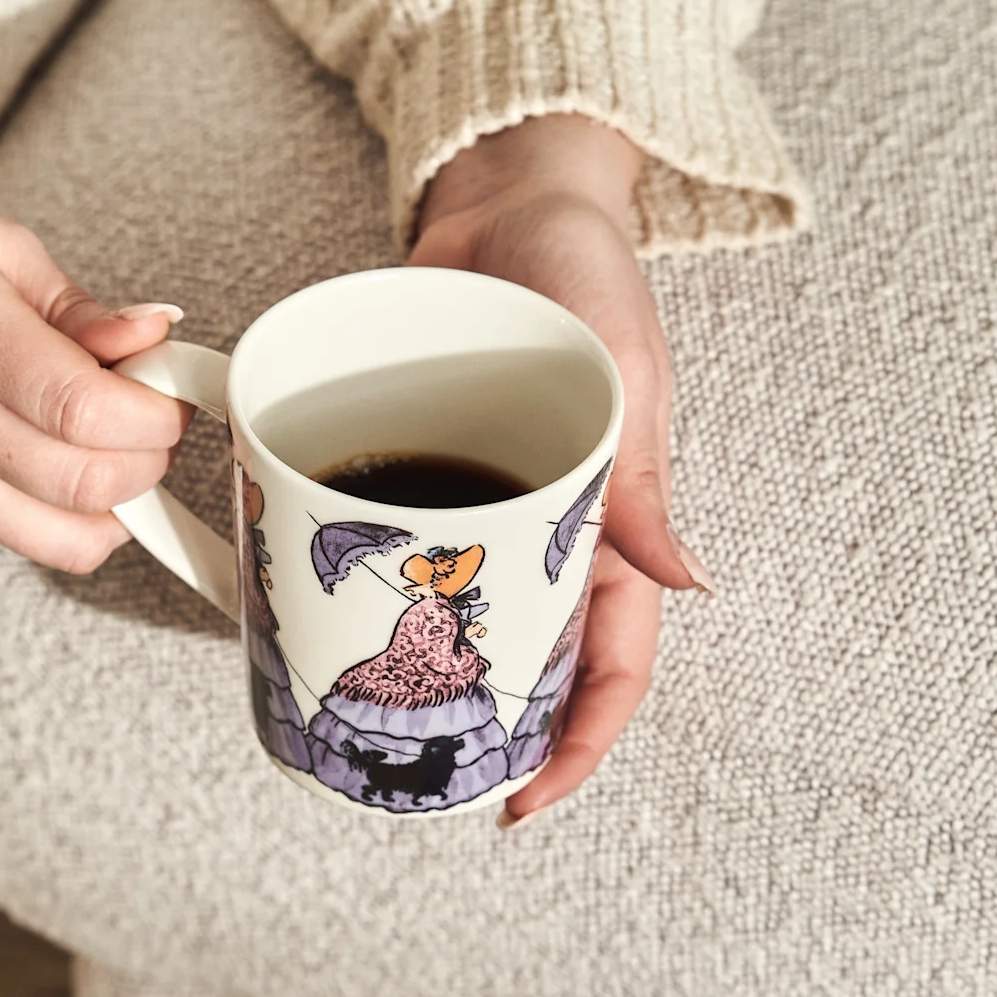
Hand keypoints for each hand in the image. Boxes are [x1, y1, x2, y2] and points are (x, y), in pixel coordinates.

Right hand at [0, 185, 184, 572]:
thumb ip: (79, 307)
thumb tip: (157, 340)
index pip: (83, 410)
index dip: (153, 417)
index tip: (169, 395)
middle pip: (84, 481)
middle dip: (148, 461)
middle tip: (152, 420)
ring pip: (61, 533)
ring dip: (117, 502)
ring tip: (112, 448)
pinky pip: (22, 536)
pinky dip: (64, 511)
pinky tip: (55, 459)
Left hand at [410, 117, 706, 823]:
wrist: (504, 194)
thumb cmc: (582, 272)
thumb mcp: (623, 373)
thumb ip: (641, 483)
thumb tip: (689, 586)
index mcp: (610, 529)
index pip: (610, 666)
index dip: (576, 745)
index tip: (524, 802)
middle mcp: (544, 535)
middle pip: (526, 668)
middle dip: (487, 741)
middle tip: (428, 788)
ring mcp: (477, 511)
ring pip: (456, 625)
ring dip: (420, 684)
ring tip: (368, 737)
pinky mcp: (412, 474)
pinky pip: (389, 551)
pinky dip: (355, 590)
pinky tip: (307, 626)